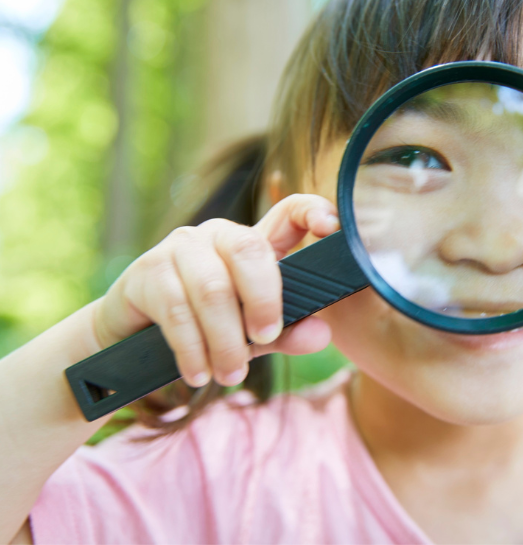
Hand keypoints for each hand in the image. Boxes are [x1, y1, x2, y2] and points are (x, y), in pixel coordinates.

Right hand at [92, 194, 338, 387]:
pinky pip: (176, 311)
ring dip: (226, 340)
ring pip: (213, 289)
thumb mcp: (251, 335)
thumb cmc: (204, 330)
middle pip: (249, 250)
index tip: (331, 226)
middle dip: (263, 299)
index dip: (311, 210)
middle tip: (267, 338)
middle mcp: (217, 235)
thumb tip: (322, 335)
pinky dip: (193, 349)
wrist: (129, 338)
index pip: (287, 213)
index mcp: (251, 244)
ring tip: (231, 375)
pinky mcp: (147, 271)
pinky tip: (199, 375)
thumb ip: (287, 333)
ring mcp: (179, 248)